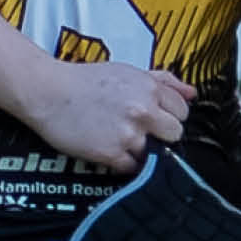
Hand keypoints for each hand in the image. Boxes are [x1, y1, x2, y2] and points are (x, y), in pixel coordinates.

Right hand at [12, 56, 193, 170]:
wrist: (48, 92)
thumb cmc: (85, 81)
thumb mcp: (128, 71)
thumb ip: (164, 81)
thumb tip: (192, 92)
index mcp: (149, 88)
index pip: (182, 111)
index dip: (169, 115)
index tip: (156, 118)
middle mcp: (142, 110)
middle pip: (175, 134)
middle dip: (161, 134)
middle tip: (141, 131)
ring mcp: (128, 134)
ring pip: (156, 154)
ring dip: (142, 150)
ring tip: (122, 139)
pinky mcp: (111, 153)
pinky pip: (133, 168)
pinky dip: (125, 163)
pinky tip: (111, 149)